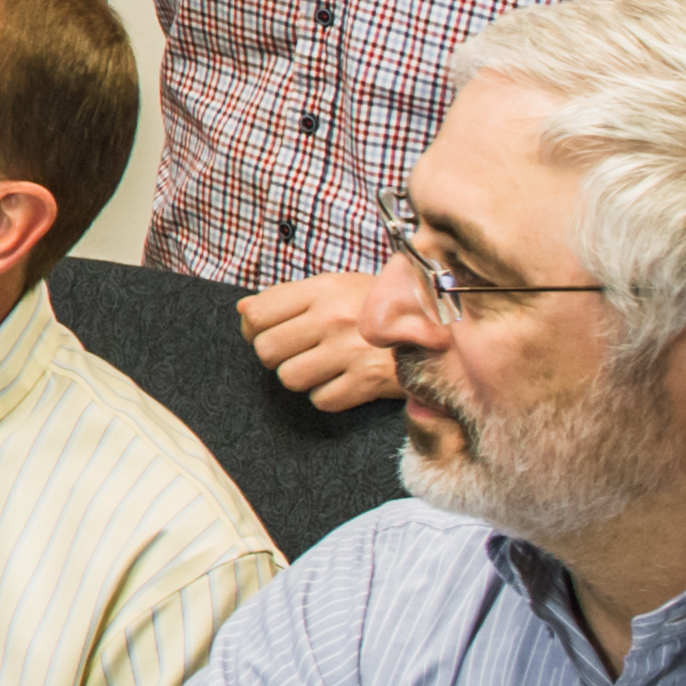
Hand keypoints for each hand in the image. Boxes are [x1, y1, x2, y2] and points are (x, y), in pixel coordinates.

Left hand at [240, 268, 400, 410]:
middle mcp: (334, 317)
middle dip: (276, 356)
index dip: (254, 329)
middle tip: (297, 352)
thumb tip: (243, 310)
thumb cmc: (383, 307)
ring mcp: (350, 350)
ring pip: (289, 378)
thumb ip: (290, 296)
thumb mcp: (340, 286)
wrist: (442, 328)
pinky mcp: (367, 380)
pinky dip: (328, 396)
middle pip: (267, 350)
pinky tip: (343, 381)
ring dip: (301, 377)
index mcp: (324, 289)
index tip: (267, 333)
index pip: (257, 314)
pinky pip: (321, 399)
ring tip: (321, 366)